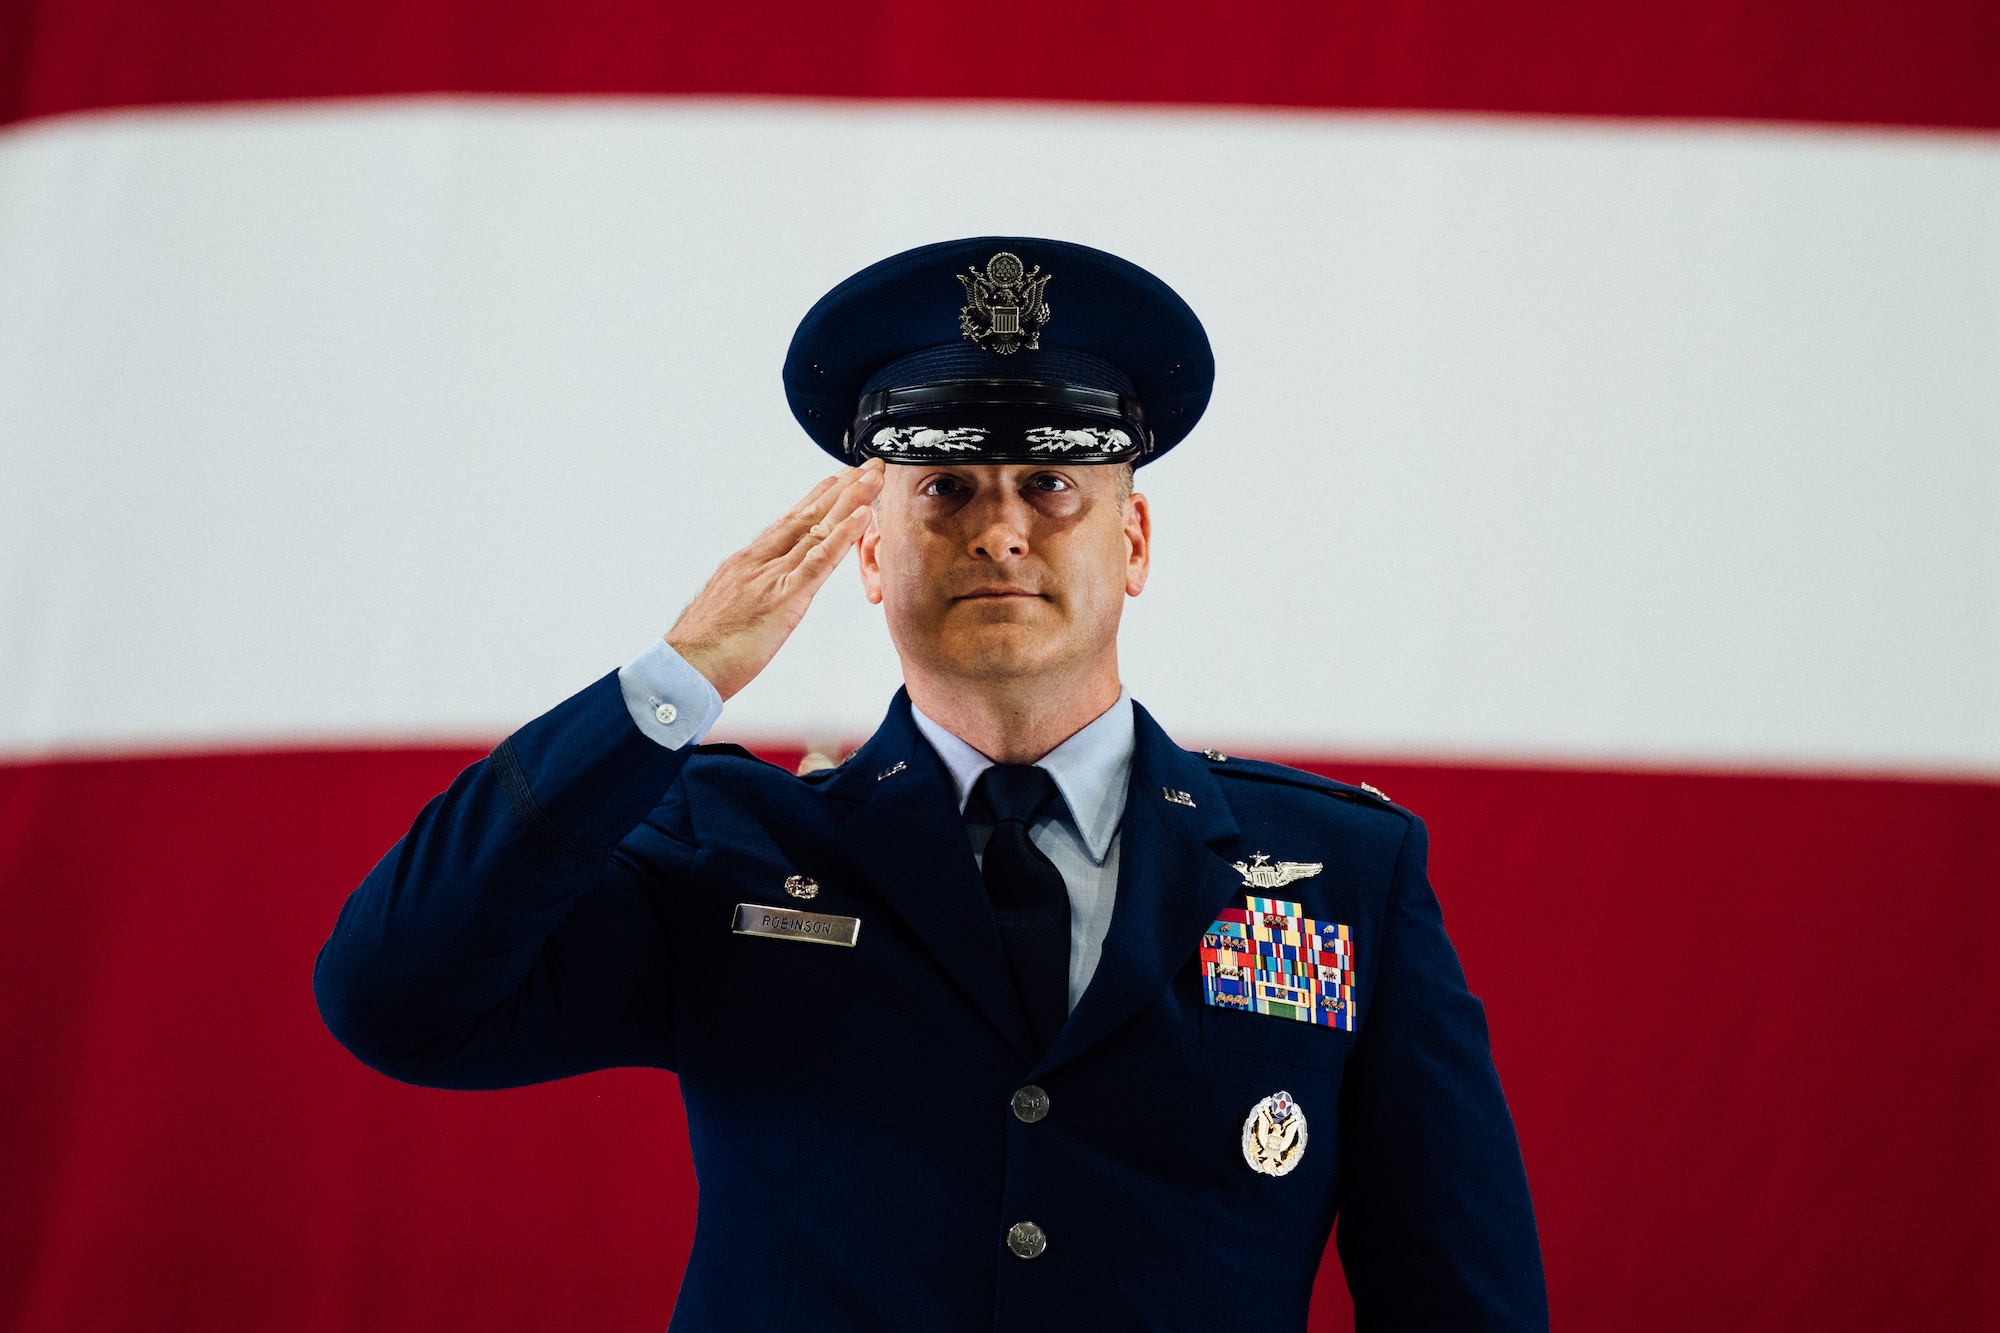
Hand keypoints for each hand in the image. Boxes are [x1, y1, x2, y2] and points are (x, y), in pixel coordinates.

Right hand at [666, 458, 885, 700]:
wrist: (683, 667)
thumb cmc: (701, 650)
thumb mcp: (726, 611)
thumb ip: (745, 595)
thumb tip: (757, 593)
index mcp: (745, 563)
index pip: (787, 523)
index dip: (815, 500)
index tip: (836, 481)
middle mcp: (759, 560)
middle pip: (806, 515)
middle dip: (839, 489)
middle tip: (865, 466)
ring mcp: (771, 576)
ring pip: (817, 528)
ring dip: (849, 500)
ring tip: (872, 477)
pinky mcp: (784, 598)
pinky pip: (819, 560)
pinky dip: (843, 535)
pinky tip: (862, 516)